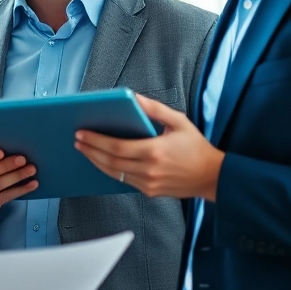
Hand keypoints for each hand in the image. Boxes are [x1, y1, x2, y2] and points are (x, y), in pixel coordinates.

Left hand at [74, 94, 224, 200]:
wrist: (213, 177)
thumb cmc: (196, 147)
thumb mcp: (179, 122)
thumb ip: (155, 109)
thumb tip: (132, 98)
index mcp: (155, 151)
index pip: (116, 147)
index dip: (96, 141)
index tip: (81, 133)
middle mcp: (149, 170)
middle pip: (110, 162)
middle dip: (90, 150)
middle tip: (77, 140)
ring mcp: (148, 183)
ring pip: (113, 173)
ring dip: (96, 161)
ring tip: (84, 149)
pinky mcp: (149, 192)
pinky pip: (123, 181)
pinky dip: (110, 170)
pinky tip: (101, 160)